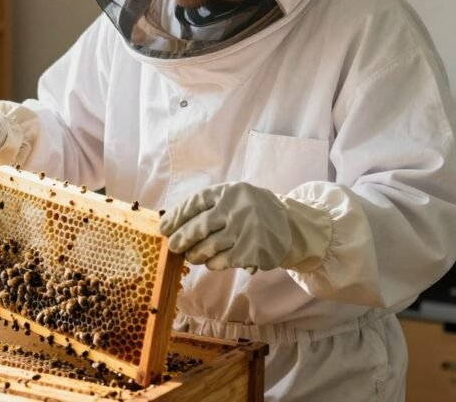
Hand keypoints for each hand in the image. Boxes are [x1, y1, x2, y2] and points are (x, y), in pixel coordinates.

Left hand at [159, 182, 330, 271]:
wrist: (291, 226)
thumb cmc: (251, 212)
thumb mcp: (232, 199)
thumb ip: (208, 207)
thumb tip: (173, 224)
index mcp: (228, 192)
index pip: (194, 203)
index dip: (176, 217)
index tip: (164, 228)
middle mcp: (237, 207)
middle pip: (199, 227)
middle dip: (181, 239)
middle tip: (173, 246)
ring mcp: (246, 229)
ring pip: (209, 247)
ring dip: (196, 254)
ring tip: (192, 256)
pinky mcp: (253, 250)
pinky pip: (223, 261)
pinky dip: (214, 263)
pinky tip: (213, 262)